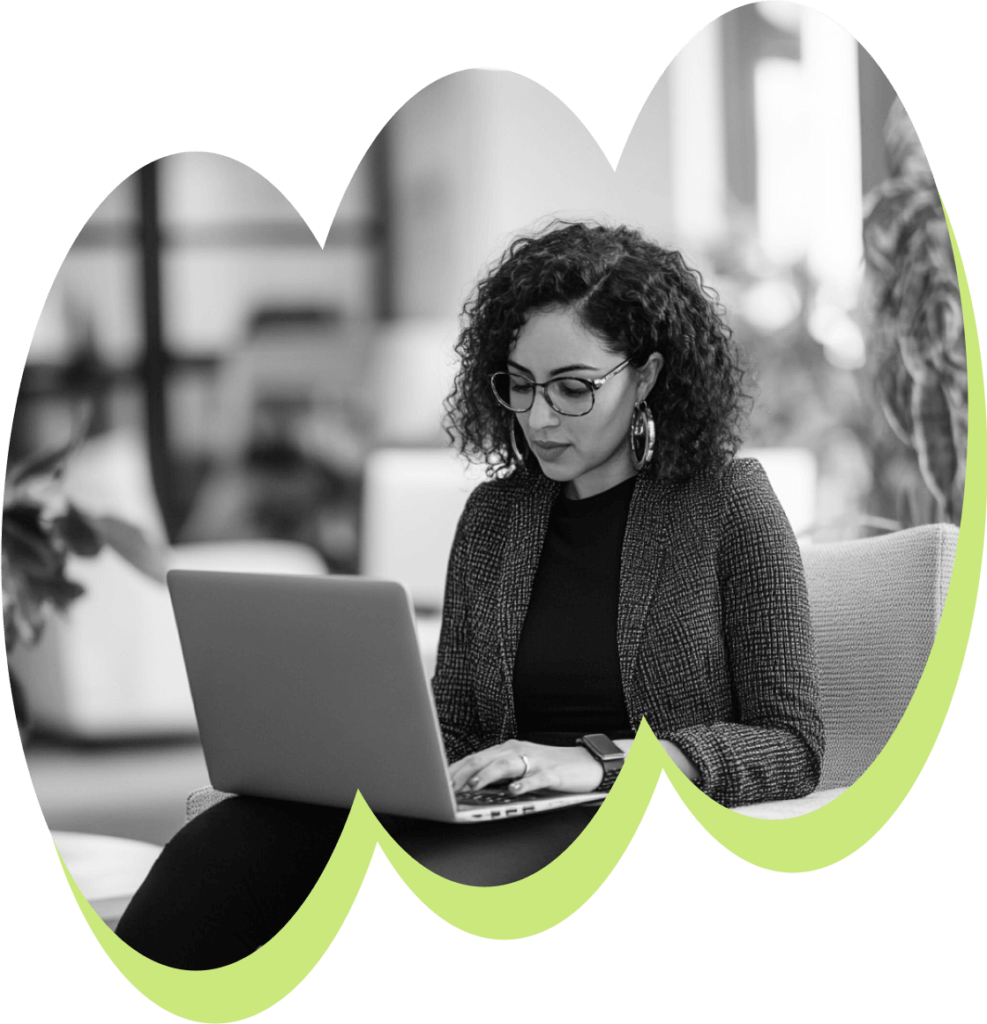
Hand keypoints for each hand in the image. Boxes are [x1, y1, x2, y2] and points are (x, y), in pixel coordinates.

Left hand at [448, 739, 604, 795]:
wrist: (585, 764)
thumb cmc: (549, 768)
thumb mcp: (519, 769)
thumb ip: (498, 775)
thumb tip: (468, 787)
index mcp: (507, 750)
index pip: (475, 757)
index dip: (455, 769)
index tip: (437, 782)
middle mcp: (518, 751)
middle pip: (485, 759)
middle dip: (464, 773)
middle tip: (447, 787)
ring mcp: (536, 761)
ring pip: (507, 764)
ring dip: (488, 775)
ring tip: (474, 786)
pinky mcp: (553, 773)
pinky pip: (537, 778)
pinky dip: (523, 784)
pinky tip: (513, 790)